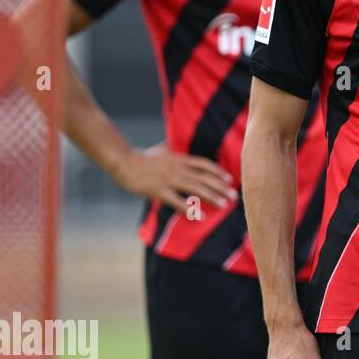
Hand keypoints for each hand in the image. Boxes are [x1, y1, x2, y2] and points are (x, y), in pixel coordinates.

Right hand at [111, 143, 235, 210]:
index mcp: (180, 159)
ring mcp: (169, 179)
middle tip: (234, 196)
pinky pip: (177, 201)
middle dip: (221, 187)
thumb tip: (172, 142)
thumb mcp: (160, 149)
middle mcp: (178, 168)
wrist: (124, 162)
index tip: (229, 179)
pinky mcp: (159, 190)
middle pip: (204, 178)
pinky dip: (190, 209)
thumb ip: (170, 147)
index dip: (218, 172)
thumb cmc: (142, 157)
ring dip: (211, 197)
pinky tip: (201, 216)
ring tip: (224, 204)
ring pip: (195, 189)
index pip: (204, 165)